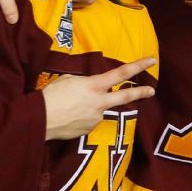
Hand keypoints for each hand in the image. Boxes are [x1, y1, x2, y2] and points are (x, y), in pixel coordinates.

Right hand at [42, 58, 156, 140]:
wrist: (39, 120)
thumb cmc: (50, 96)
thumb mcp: (66, 80)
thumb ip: (82, 82)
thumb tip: (86, 87)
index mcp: (94, 86)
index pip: (121, 73)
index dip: (138, 66)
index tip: (152, 61)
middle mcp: (100, 102)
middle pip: (126, 97)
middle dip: (141, 92)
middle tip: (152, 91)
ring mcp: (96, 117)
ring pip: (99, 109)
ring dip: (90, 107)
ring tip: (70, 107)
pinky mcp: (89, 129)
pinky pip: (89, 120)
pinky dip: (82, 117)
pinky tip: (69, 117)